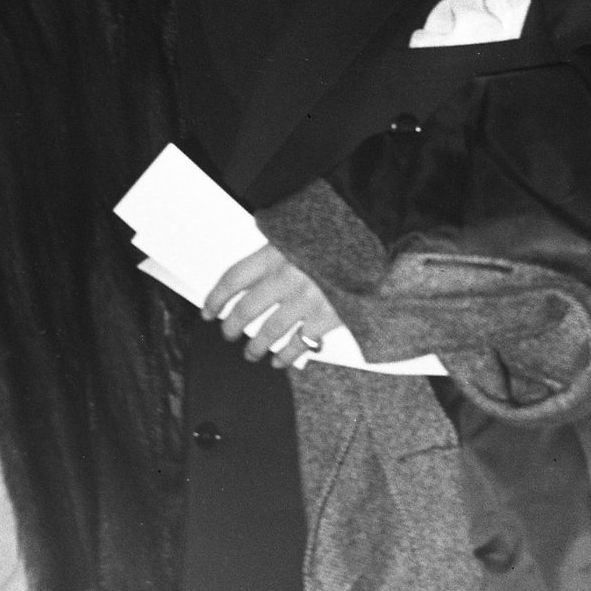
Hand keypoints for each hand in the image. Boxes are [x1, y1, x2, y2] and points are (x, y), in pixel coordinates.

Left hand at [204, 242, 347, 368]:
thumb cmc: (342, 233)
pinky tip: (281, 361)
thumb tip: (258, 265)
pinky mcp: (329, 317)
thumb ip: (281, 245)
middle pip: (247, 309)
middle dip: (233, 326)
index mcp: (278, 251)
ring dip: (256, 346)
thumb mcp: (304, 228)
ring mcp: (308, 299)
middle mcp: (288, 276)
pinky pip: (299, 344)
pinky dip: (287, 356)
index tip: (208, 310)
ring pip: (270, 331)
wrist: (382, 239)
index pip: (234, 278)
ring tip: (251, 353)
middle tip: (229, 333)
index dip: (216, 297)